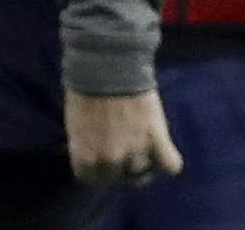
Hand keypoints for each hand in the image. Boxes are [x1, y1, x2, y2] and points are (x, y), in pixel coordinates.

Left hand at [64, 88, 183, 187]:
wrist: (108, 64)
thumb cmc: (84, 87)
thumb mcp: (75, 121)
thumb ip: (84, 144)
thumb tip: (92, 156)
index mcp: (84, 155)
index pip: (91, 179)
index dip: (97, 170)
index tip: (101, 161)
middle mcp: (110, 160)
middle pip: (118, 179)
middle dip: (119, 168)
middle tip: (123, 151)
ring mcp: (135, 152)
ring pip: (143, 173)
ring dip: (142, 163)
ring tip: (141, 147)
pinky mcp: (158, 141)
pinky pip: (169, 166)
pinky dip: (167, 162)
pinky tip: (162, 151)